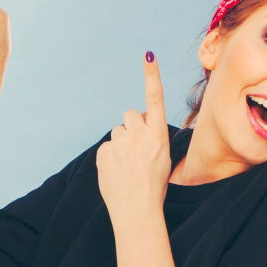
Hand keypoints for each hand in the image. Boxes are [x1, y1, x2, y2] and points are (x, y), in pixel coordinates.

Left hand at [96, 52, 170, 224]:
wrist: (137, 212)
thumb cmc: (153, 186)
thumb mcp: (162, 156)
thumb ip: (149, 135)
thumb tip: (135, 119)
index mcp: (159, 135)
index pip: (155, 98)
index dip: (152, 75)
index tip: (148, 55)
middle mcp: (140, 135)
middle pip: (130, 115)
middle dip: (131, 126)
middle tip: (137, 150)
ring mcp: (120, 143)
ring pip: (117, 131)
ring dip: (121, 143)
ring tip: (128, 167)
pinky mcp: (103, 153)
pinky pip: (106, 147)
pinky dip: (110, 157)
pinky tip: (117, 172)